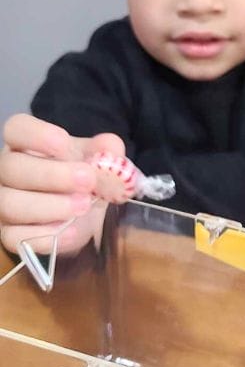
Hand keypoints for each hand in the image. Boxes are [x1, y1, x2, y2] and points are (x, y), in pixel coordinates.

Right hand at [0, 114, 123, 254]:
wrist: (84, 211)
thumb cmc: (82, 175)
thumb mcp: (96, 157)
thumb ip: (105, 149)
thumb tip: (110, 148)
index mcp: (25, 143)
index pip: (17, 129)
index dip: (36, 135)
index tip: (63, 143)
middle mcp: (7, 171)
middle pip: (12, 168)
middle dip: (51, 175)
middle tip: (87, 181)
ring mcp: (3, 203)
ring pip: (11, 204)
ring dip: (50, 206)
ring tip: (84, 206)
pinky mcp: (8, 234)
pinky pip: (16, 237)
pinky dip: (46, 235)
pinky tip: (73, 231)